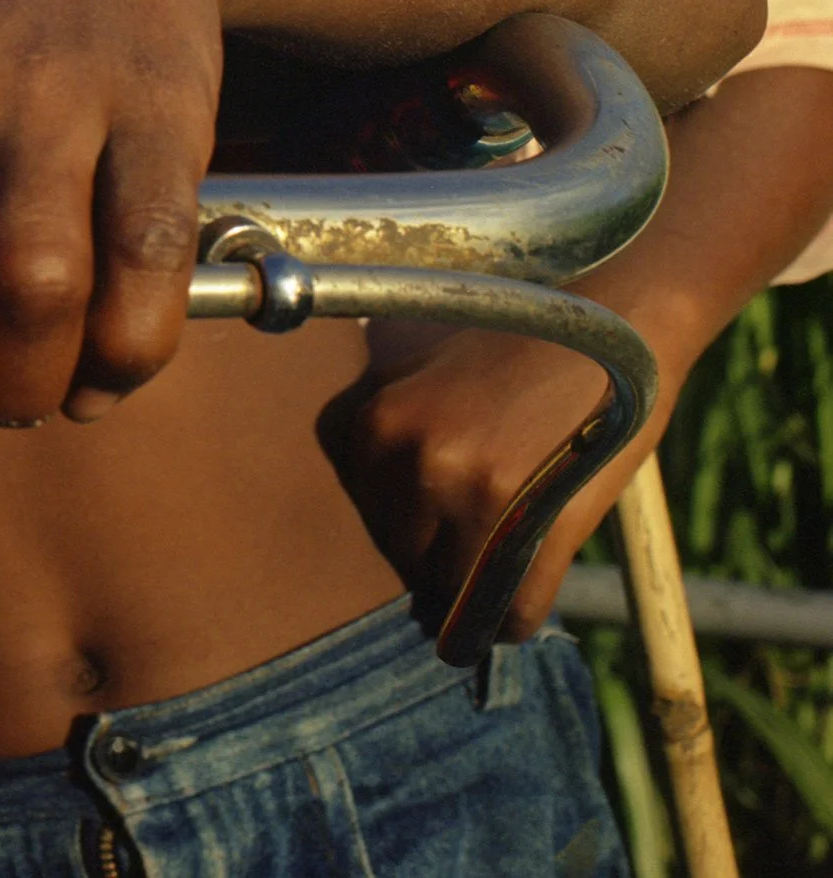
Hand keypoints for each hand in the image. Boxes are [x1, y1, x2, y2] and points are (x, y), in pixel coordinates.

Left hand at [316, 319, 675, 638]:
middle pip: (401, 552)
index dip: (398, 525)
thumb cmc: (514, 347)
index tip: (422, 533)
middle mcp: (408, 456)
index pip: (364, 511)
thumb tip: (347, 481)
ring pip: (449, 589)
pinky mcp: (532, 527)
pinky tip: (513, 619)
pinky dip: (511, 624)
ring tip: (484, 600)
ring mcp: (469, 493)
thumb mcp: (420, 361)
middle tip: (459, 562)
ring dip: (467, 601)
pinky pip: (509, 610)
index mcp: (374, 420)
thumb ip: (387, 418)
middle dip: (428, 562)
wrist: (610, 333)